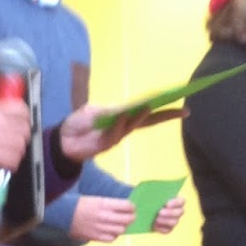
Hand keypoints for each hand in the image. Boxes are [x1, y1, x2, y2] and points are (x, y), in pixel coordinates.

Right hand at [0, 99, 29, 178]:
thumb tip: (18, 119)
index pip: (21, 109)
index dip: (25, 119)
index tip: (21, 126)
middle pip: (24, 129)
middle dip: (21, 139)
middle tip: (14, 145)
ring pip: (21, 146)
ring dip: (16, 153)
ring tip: (7, 156)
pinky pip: (14, 160)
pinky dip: (11, 165)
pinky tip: (4, 165)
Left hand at [58, 101, 185, 160]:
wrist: (62, 140)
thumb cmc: (79, 123)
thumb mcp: (96, 110)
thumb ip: (112, 110)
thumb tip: (129, 108)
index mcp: (124, 116)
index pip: (147, 110)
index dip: (163, 107)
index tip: (182, 101)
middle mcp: (124, 126)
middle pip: (149, 120)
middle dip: (165, 115)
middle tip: (183, 111)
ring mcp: (117, 136)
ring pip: (134, 125)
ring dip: (142, 116)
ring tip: (150, 105)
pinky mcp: (106, 144)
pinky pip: (115, 133)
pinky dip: (120, 124)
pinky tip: (124, 115)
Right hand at [70, 194, 134, 241]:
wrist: (62, 214)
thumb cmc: (79, 205)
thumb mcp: (96, 199)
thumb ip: (110, 204)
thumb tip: (124, 208)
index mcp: (104, 204)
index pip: (127, 206)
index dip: (132, 207)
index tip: (131, 208)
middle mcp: (104, 216)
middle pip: (127, 219)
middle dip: (131, 217)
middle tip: (130, 216)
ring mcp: (100, 228)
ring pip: (121, 230)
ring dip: (122, 227)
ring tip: (119, 224)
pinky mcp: (95, 237)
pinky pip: (111, 239)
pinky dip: (114, 235)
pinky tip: (111, 232)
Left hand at [152, 195, 183, 232]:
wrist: (145, 213)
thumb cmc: (150, 201)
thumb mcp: (152, 196)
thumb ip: (155, 194)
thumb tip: (153, 193)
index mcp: (177, 201)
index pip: (181, 201)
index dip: (175, 203)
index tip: (166, 204)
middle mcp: (178, 211)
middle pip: (179, 212)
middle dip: (170, 212)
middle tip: (160, 212)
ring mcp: (174, 221)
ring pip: (174, 222)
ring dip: (165, 220)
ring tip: (156, 219)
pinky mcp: (168, 229)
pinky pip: (167, 230)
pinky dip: (161, 228)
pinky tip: (154, 226)